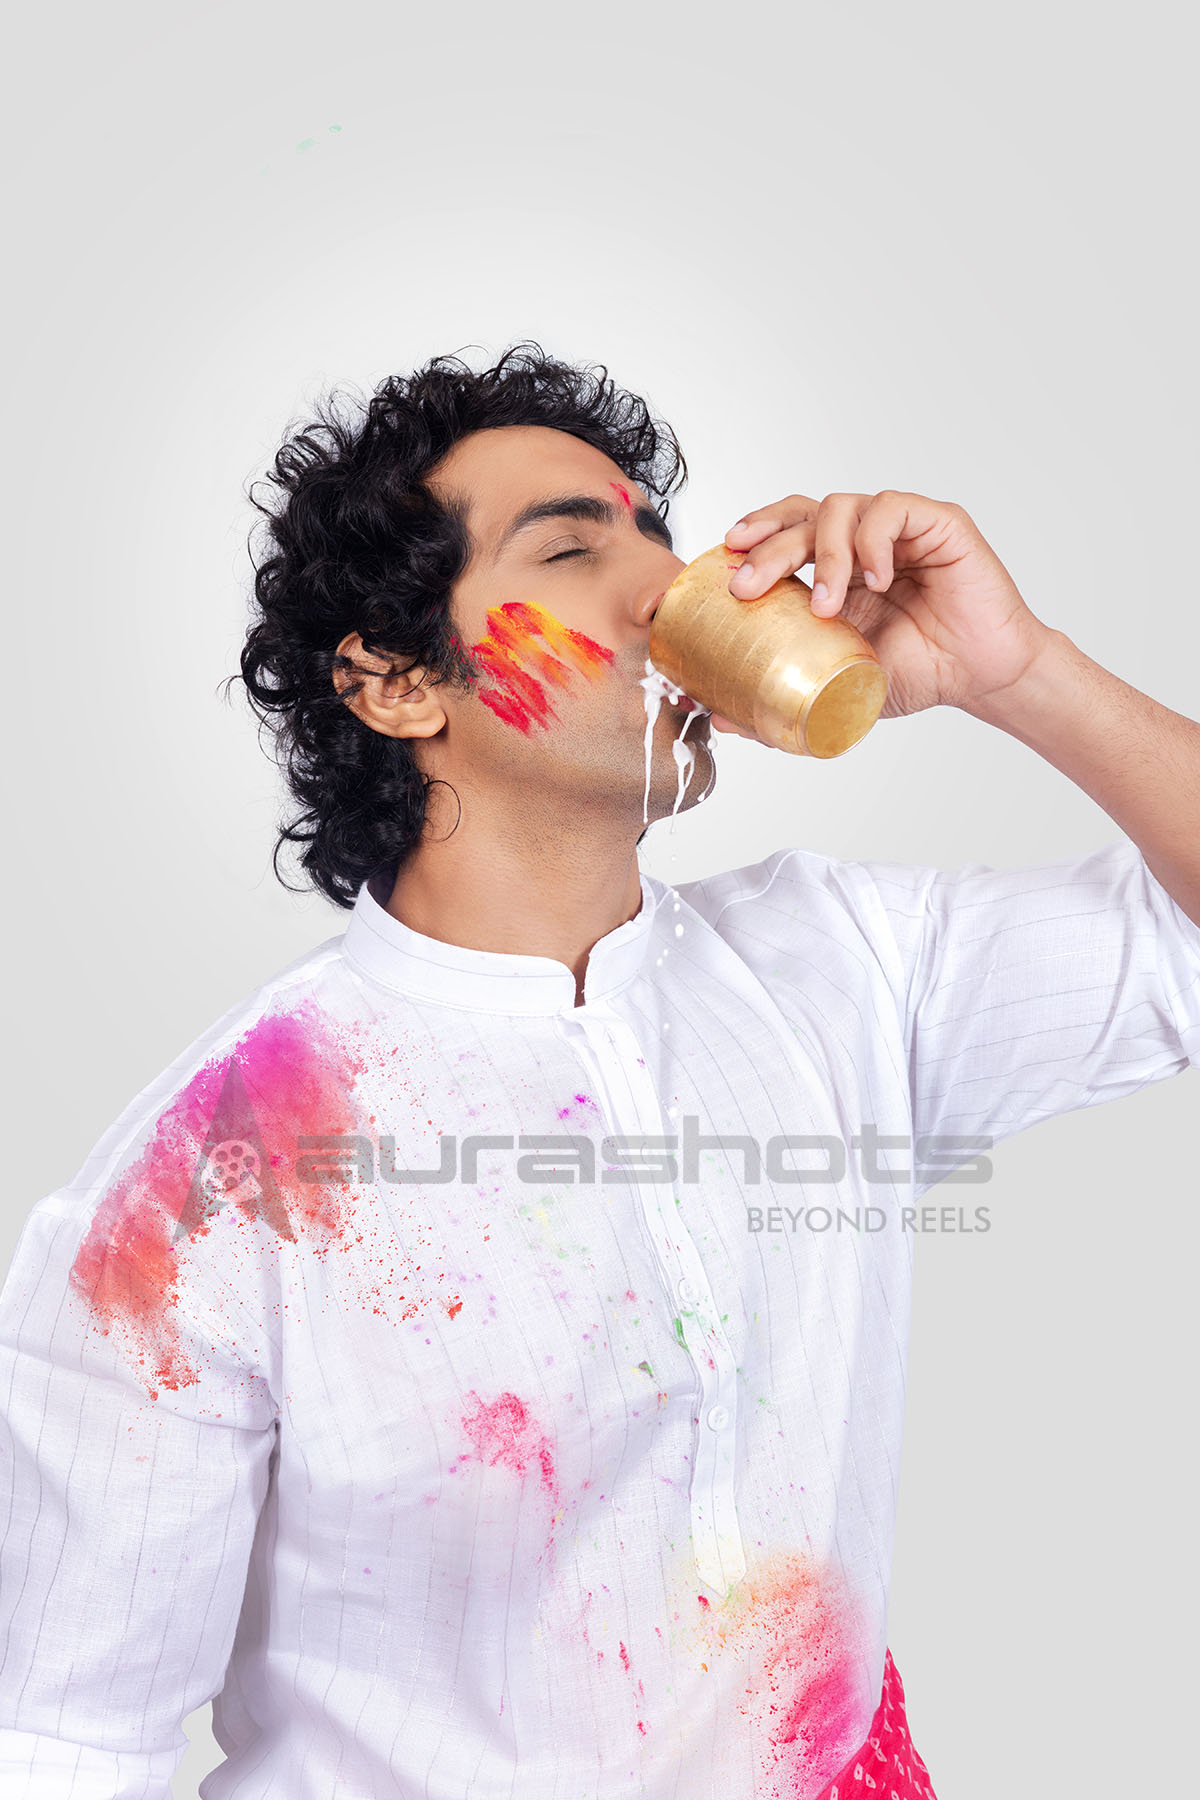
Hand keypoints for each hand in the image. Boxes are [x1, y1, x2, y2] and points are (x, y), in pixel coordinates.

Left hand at [718, 490, 1055, 724]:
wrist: (981, 677)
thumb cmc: (920, 672)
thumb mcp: (840, 685)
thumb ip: (786, 694)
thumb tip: (724, 722)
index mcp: (837, 568)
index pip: (787, 528)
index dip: (756, 532)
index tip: (727, 554)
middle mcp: (863, 541)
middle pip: (802, 516)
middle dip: (769, 547)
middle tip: (750, 586)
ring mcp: (899, 529)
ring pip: (840, 506)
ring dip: (825, 554)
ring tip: (827, 605)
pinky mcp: (937, 523)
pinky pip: (891, 509)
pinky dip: (873, 542)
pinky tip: (877, 580)